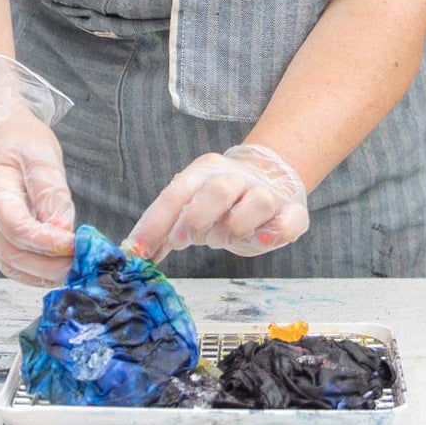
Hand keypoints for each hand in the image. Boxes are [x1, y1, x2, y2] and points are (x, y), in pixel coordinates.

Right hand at [0, 54, 76, 285]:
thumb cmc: (21, 141)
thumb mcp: (43, 156)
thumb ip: (52, 195)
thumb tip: (64, 232)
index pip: (16, 227)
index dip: (46, 242)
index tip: (75, 246)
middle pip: (13, 255)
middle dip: (50, 266)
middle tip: (83, 265)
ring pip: (12, 266)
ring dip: (44, 274)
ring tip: (76, 270)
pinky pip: (13, 265)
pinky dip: (36, 273)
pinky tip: (60, 270)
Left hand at [126, 143, 309, 260]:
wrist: (269, 179)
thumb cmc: (220, 203)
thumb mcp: (190, 207)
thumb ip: (164, 228)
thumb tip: (133, 252)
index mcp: (205, 171)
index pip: (176, 193)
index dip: (155, 223)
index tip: (138, 251)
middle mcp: (237, 178)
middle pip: (217, 190)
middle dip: (196, 220)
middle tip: (185, 239)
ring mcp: (267, 194)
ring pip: (256, 203)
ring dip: (235, 228)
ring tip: (223, 238)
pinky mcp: (292, 213)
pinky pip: (288, 222)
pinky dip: (275, 233)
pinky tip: (261, 240)